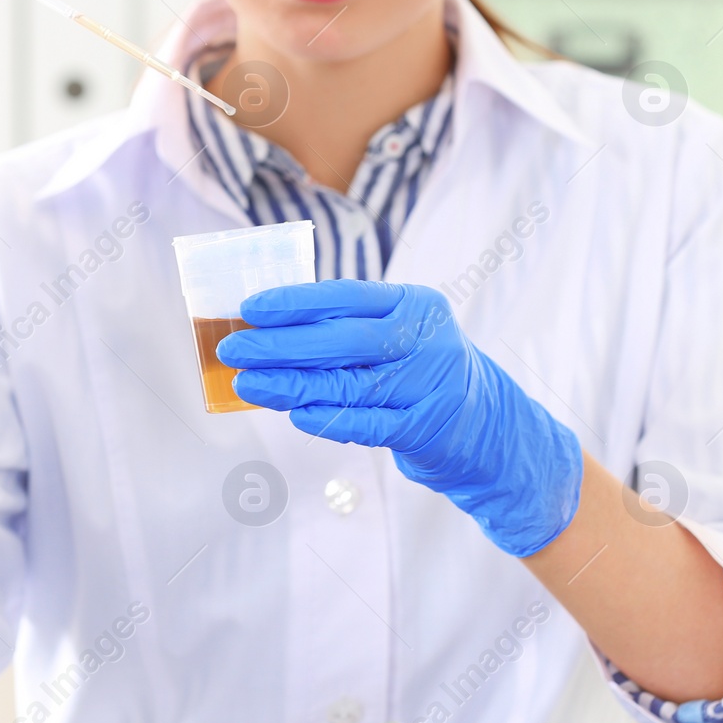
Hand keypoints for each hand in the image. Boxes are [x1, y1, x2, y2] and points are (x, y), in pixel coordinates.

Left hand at [217, 280, 582, 557]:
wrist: (487, 425)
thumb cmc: (422, 372)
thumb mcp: (399, 335)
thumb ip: (347, 330)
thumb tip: (268, 330)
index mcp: (414, 303)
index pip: (346, 296)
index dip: (296, 302)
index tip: (250, 309)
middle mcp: (425, 339)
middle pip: (343, 340)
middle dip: (282, 345)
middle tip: (234, 349)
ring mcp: (428, 383)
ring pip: (348, 384)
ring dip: (291, 386)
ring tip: (248, 384)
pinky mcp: (426, 426)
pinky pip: (368, 423)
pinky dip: (328, 419)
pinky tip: (294, 414)